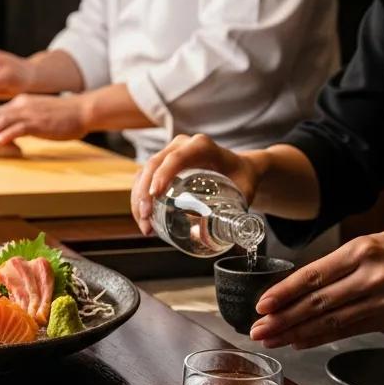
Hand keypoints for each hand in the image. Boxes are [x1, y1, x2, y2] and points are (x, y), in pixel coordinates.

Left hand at [0, 94, 86, 146]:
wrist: (82, 110)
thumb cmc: (63, 115)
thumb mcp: (38, 114)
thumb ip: (23, 121)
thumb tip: (10, 132)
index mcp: (21, 102)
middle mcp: (22, 105)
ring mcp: (30, 113)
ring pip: (2, 122)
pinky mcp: (39, 122)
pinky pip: (20, 128)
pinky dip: (7, 134)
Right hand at [131, 133, 257, 234]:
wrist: (240, 168)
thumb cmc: (243, 177)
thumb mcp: (245, 190)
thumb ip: (238, 211)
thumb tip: (221, 238)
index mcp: (202, 146)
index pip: (176, 157)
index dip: (163, 175)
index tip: (155, 195)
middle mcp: (182, 145)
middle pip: (154, 164)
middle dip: (144, 192)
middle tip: (146, 217)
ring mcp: (170, 153)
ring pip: (145, 171)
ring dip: (138, 197)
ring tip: (144, 224)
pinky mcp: (163, 165)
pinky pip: (144, 178)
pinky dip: (139, 197)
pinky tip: (143, 218)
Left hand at [249, 228, 383, 348]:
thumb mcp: (365, 244)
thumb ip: (333, 265)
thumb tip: (293, 288)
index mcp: (360, 252)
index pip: (313, 276)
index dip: (284, 293)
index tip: (262, 306)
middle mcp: (370, 278)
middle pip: (318, 304)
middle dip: (283, 319)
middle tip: (257, 330)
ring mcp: (380, 302)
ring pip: (330, 322)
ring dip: (296, 333)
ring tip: (271, 339)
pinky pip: (348, 331)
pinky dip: (321, 338)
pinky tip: (299, 342)